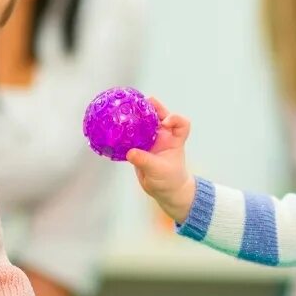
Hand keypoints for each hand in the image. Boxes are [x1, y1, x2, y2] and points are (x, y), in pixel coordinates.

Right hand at [126, 97, 195, 222]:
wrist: (165, 192)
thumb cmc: (170, 180)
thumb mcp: (158, 170)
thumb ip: (144, 160)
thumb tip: (130, 152)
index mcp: (173, 139)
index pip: (181, 123)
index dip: (175, 118)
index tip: (165, 122)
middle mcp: (162, 137)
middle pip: (158, 116)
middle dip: (149, 107)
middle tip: (136, 102)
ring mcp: (150, 141)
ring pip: (143, 124)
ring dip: (134, 118)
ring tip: (121, 112)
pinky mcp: (139, 148)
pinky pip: (131, 137)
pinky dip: (124, 134)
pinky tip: (113, 131)